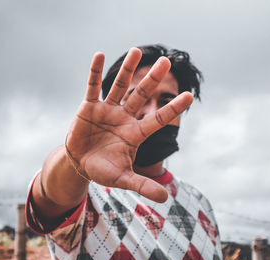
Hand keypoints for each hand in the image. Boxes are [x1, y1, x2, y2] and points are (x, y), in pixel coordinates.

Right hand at [66, 48, 192, 202]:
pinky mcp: (88, 107)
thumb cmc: (103, 170)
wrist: (79, 164)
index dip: (173, 108)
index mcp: (135, 133)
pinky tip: (100, 54)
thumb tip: (165, 200)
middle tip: (167, 62)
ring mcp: (106, 110)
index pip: (158, 119)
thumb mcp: (123, 179)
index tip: (189, 96)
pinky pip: (92, 86)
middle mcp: (123, 117)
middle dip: (153, 79)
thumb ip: (142, 186)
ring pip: (119, 86)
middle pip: (141, 95)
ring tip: (137, 51)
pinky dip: (95, 71)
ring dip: (127, 69)